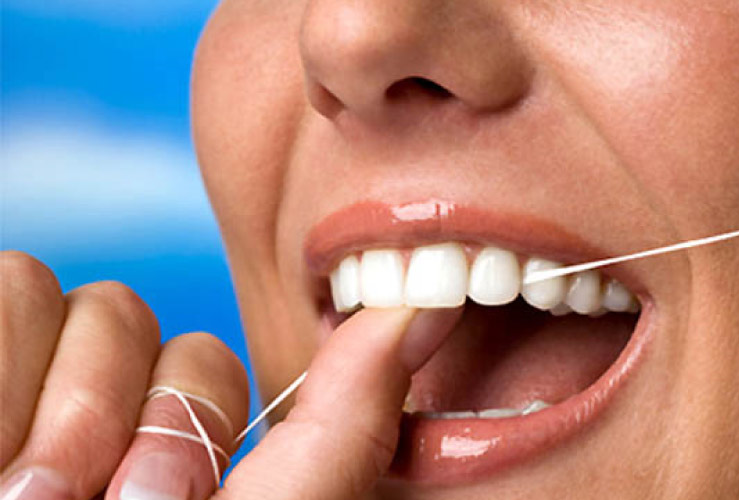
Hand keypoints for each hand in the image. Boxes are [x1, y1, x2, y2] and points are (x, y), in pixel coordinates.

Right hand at [0, 251, 459, 499]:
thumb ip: (339, 430)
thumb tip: (413, 310)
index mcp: (157, 462)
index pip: (196, 356)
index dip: (194, 410)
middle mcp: (77, 425)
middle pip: (124, 311)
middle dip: (115, 409)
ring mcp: (14, 401)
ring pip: (53, 286)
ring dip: (55, 406)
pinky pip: (3, 281)